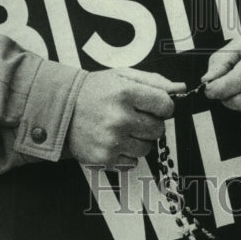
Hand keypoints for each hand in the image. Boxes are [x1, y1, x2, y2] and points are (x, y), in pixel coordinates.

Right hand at [66, 68, 186, 167]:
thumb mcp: (122, 76)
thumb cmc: (94, 90)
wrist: (60, 109)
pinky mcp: (104, 159)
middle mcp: (119, 118)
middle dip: (150, 123)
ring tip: (120, 129)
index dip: (162, 106)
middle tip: (133, 117)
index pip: (166, 106)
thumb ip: (153, 81)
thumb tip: (180, 88)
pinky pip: (132, 163)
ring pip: (147, 149)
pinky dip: (126, 154)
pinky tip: (113, 141)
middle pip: (158, 130)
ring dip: (138, 140)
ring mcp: (111, 141)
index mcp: (126, 93)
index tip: (152, 106)